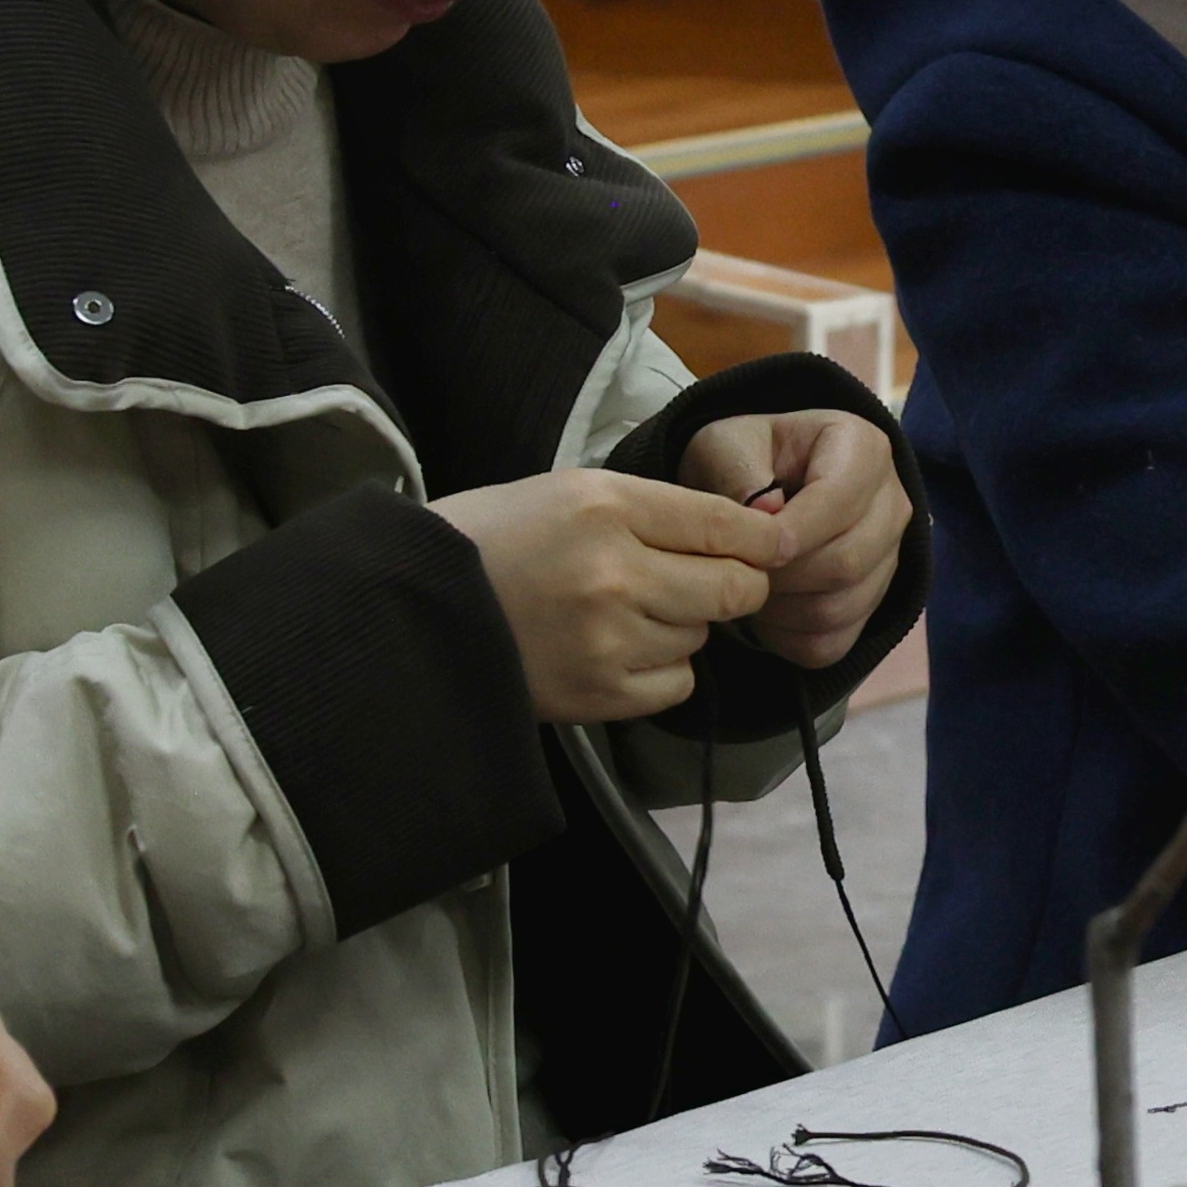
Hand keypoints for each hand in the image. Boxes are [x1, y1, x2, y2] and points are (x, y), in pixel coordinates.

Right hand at [434, 467, 784, 721]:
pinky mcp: (598, 693)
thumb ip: (659, 509)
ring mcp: (607, 638)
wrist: (415, 609)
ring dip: (683, 627)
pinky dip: (661, 671)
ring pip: (702, 636)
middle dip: (732, 586)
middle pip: (734, 587)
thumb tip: (749, 532)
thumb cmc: (497, 540)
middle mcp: (615, 571)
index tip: (771, 547)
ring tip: (625, 614)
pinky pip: (676, 683)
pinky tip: (617, 652)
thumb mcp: (574, 493)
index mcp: (606, 506)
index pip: (724, 523)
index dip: (760, 539)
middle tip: (702, 583)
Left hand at [679, 409, 913, 669]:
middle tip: (736, 572)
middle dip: (782, 578)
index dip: (790, 533)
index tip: (745, 548)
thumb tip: (768, 512)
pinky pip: (835, 642)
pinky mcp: (873, 603)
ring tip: (746, 589)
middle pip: (848, 562)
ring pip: (842, 607)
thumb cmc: (743, 460)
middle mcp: (891, 502)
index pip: (840, 501)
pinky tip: (764, 614)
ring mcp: (889, 557)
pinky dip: (789, 639)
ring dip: (781, 611)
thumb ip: (738, 472)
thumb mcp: (725, 447)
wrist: (757, 489)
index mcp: (863, 450)